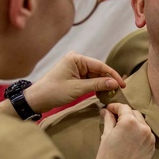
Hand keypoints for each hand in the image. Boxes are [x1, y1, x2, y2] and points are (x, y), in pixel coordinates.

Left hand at [0, 52, 125, 115]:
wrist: (36, 99)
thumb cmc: (53, 92)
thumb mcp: (77, 89)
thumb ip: (97, 84)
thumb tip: (115, 83)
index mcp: (76, 58)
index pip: (100, 65)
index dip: (113, 75)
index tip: (123, 85)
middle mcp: (76, 60)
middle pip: (98, 70)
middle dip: (108, 80)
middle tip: (120, 91)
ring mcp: (75, 68)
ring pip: (95, 76)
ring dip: (103, 84)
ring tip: (112, 94)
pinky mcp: (74, 76)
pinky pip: (89, 80)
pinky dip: (96, 86)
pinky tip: (102, 93)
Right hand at [96, 103, 154, 158]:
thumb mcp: (105, 137)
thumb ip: (109, 120)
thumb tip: (106, 111)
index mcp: (130, 122)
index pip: (123, 107)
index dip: (114, 107)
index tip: (108, 110)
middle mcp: (143, 126)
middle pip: (134, 113)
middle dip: (124, 114)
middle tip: (113, 119)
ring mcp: (150, 137)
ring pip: (141, 123)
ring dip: (133, 123)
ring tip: (122, 130)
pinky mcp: (152, 146)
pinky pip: (146, 134)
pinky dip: (138, 132)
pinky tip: (130, 139)